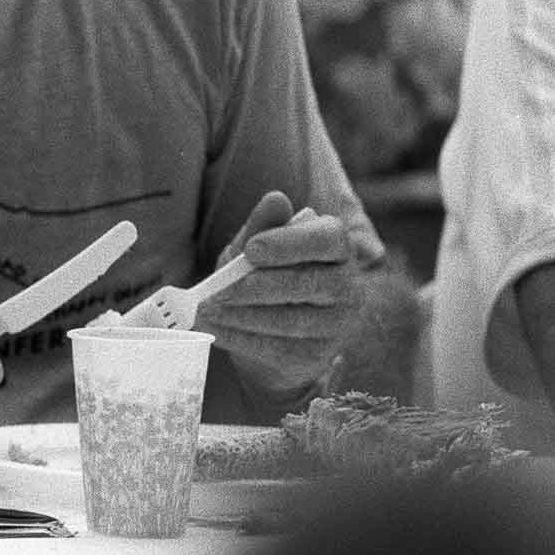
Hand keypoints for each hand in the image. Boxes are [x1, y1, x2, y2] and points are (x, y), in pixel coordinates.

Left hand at [199, 190, 360, 398]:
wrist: (271, 331)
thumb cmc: (265, 275)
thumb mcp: (256, 248)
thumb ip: (262, 226)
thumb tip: (276, 198)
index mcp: (337, 247)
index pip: (327, 239)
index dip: (289, 243)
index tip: (251, 250)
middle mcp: (348, 285)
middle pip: (308, 283)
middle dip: (257, 287)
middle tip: (218, 290)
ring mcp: (337, 325)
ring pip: (291, 320)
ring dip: (241, 316)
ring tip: (205, 311)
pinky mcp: (318, 356)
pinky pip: (278, 348)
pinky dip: (240, 338)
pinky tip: (214, 329)